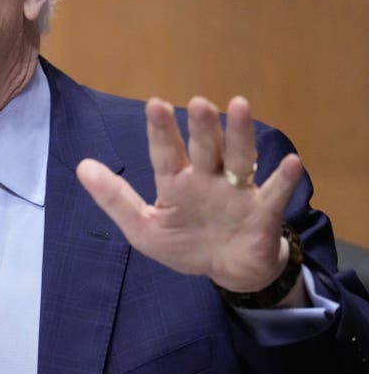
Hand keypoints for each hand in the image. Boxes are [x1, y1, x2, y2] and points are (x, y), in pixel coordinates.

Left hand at [77, 96, 304, 296]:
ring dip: (239, 134)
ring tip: (239, 106)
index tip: (155, 104)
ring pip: (238, 158)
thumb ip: (114, 198)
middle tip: (198, 102)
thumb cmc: (185, 243)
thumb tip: (82, 166)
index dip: (161, 130)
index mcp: (176, 182)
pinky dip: (283, 179)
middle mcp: (207, 178)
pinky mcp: (263, 212)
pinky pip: (274, 193)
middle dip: (201, 127)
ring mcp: (237, 192)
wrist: (227, 271)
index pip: (166, 152)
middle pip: (204, 148)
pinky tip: (290, 162)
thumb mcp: (144, 228)